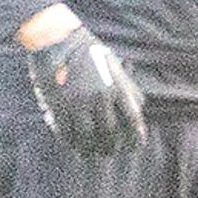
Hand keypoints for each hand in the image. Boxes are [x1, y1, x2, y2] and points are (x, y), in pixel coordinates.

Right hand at [25, 20, 144, 156]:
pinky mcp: (58, 106)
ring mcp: (78, 103)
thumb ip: (128, 88)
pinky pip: (66, 131)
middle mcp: (100, 97)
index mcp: (117, 86)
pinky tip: (73, 146)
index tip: (136, 147)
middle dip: (110, 146)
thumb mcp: (115, 67)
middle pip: (108, 132)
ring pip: (86, 136)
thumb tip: (139, 108)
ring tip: (90, 155)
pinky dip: (71, 142)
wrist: (61, 43)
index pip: (132, 118)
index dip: (135, 135)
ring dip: (89, 149)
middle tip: (109, 153)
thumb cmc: (92, 55)